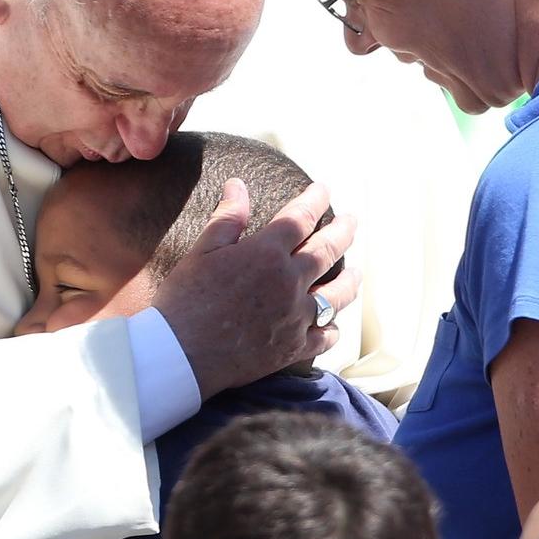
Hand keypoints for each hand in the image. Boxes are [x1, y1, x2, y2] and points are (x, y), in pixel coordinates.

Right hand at [154, 179, 358, 398]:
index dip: (315, 199)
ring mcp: (296, 316)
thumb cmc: (185, 299)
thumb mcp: (203, 251)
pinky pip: (325, 337)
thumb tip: (238, 184)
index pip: (300, 217)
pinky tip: (333, 326)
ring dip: (350, 280)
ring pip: (337, 294)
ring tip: (357, 272)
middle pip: (328, 250)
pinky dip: (332, 330)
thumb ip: (227, 217)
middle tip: (352, 220)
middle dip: (343, 231)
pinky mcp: (294, 347)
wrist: (181, 354)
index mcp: (267, 253)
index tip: (324, 189)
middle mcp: (290, 281)